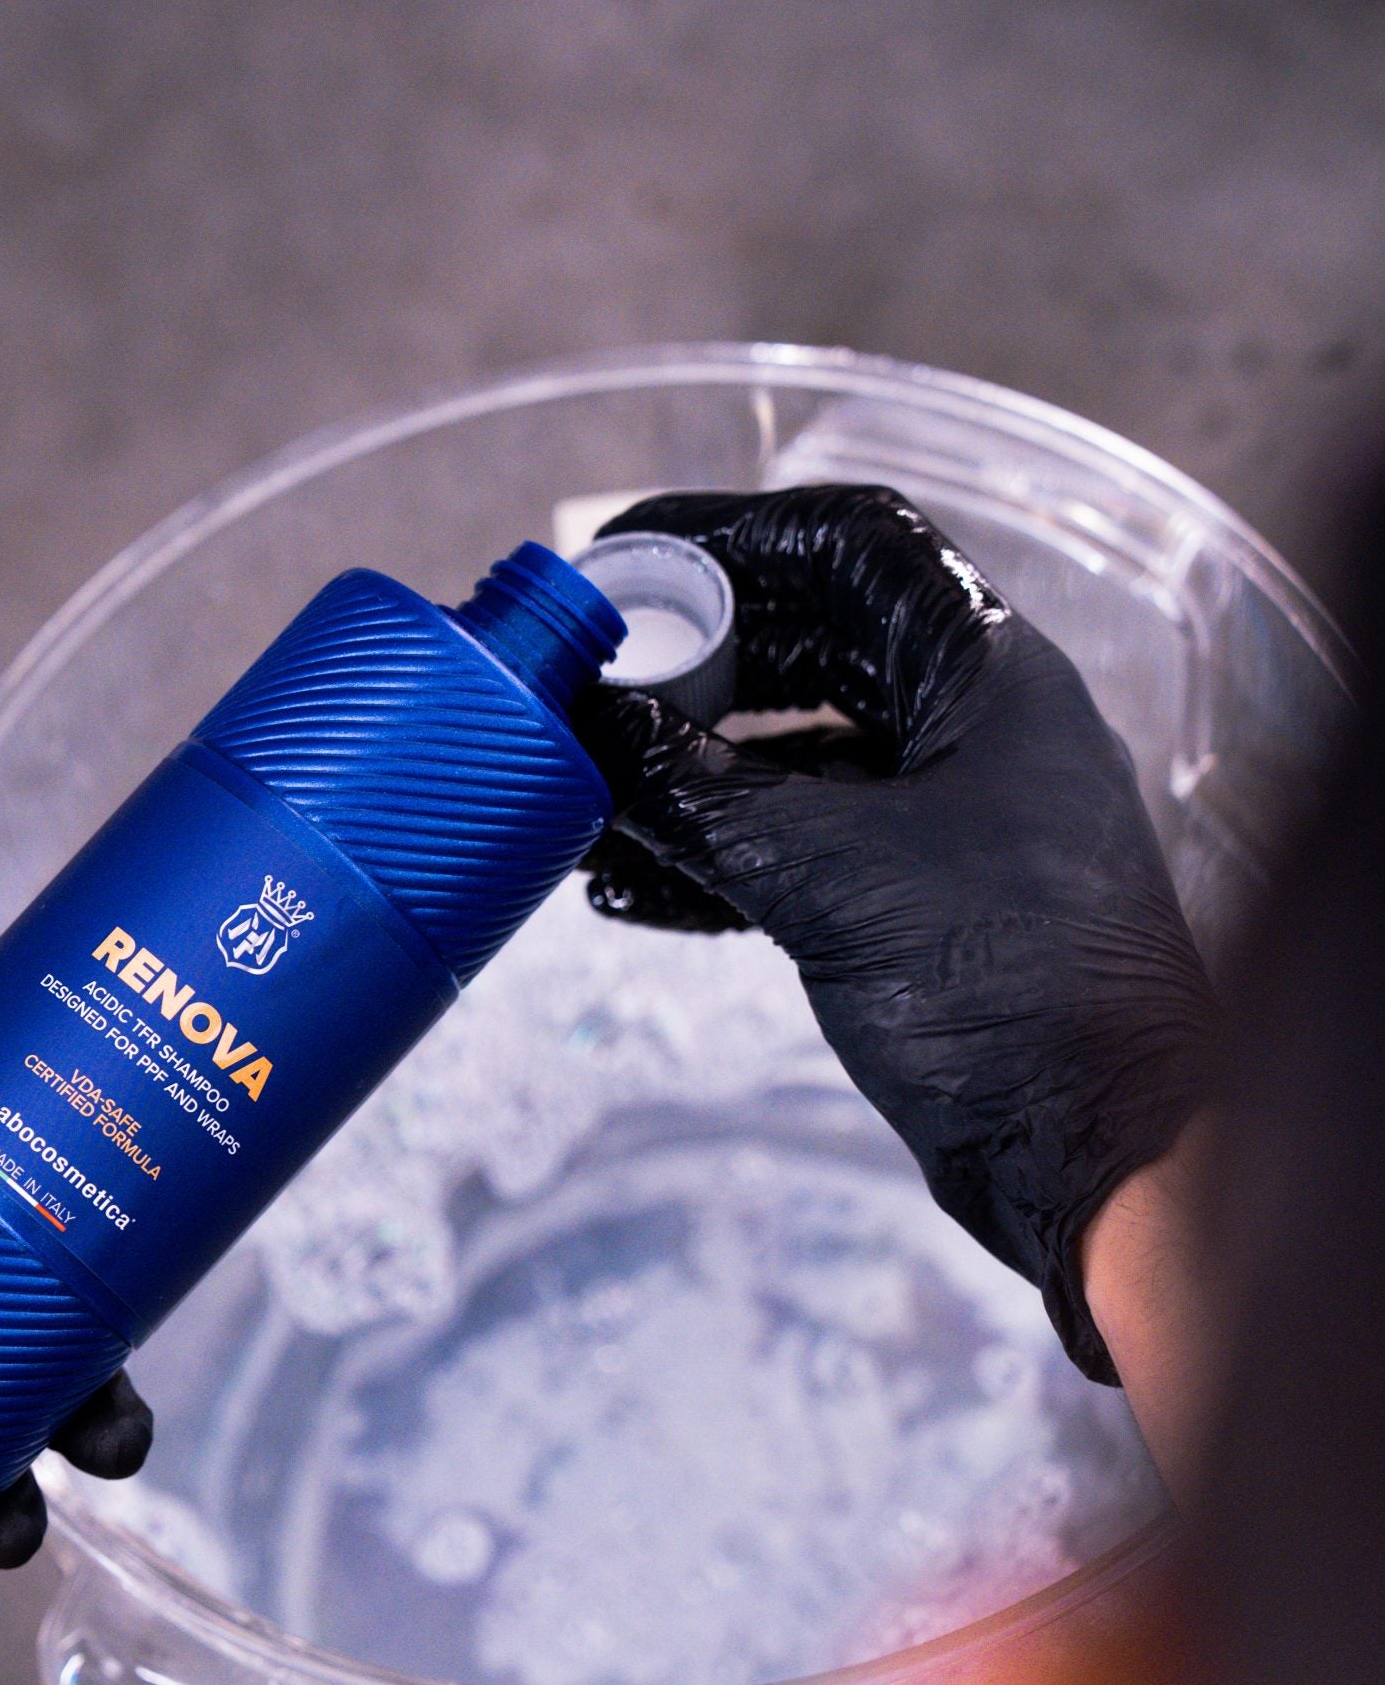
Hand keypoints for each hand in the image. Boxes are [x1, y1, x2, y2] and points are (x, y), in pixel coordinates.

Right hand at [576, 486, 1221, 1381]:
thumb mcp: (825, 874)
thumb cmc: (1007, 987)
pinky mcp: (927, 909)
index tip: (628, 560)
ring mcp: (956, 822)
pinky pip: (806, 851)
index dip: (731, 535)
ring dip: (692, 779)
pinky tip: (631, 888)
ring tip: (589, 803)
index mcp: (987, 674)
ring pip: (800, 760)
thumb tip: (596, 729)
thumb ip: (699, 794)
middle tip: (592, 689)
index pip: (851, 545)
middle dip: (693, 669)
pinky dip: (721, 860)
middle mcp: (978, 730)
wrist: (1095, 1149)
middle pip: (813, 647)